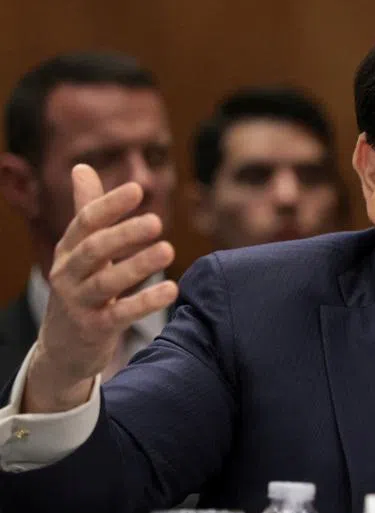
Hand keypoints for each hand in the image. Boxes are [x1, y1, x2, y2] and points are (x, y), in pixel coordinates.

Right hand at [22, 165, 177, 412]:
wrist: (64, 347)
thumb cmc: (81, 288)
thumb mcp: (81, 250)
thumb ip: (87, 211)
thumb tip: (81, 166)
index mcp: (68, 249)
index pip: (86, 222)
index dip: (110, 204)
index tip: (138, 189)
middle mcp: (67, 273)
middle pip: (94, 249)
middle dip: (123, 234)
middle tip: (157, 221)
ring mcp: (78, 303)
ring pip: (106, 282)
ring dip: (137, 266)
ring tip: (168, 250)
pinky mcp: (93, 329)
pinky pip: (120, 315)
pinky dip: (145, 302)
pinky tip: (171, 290)